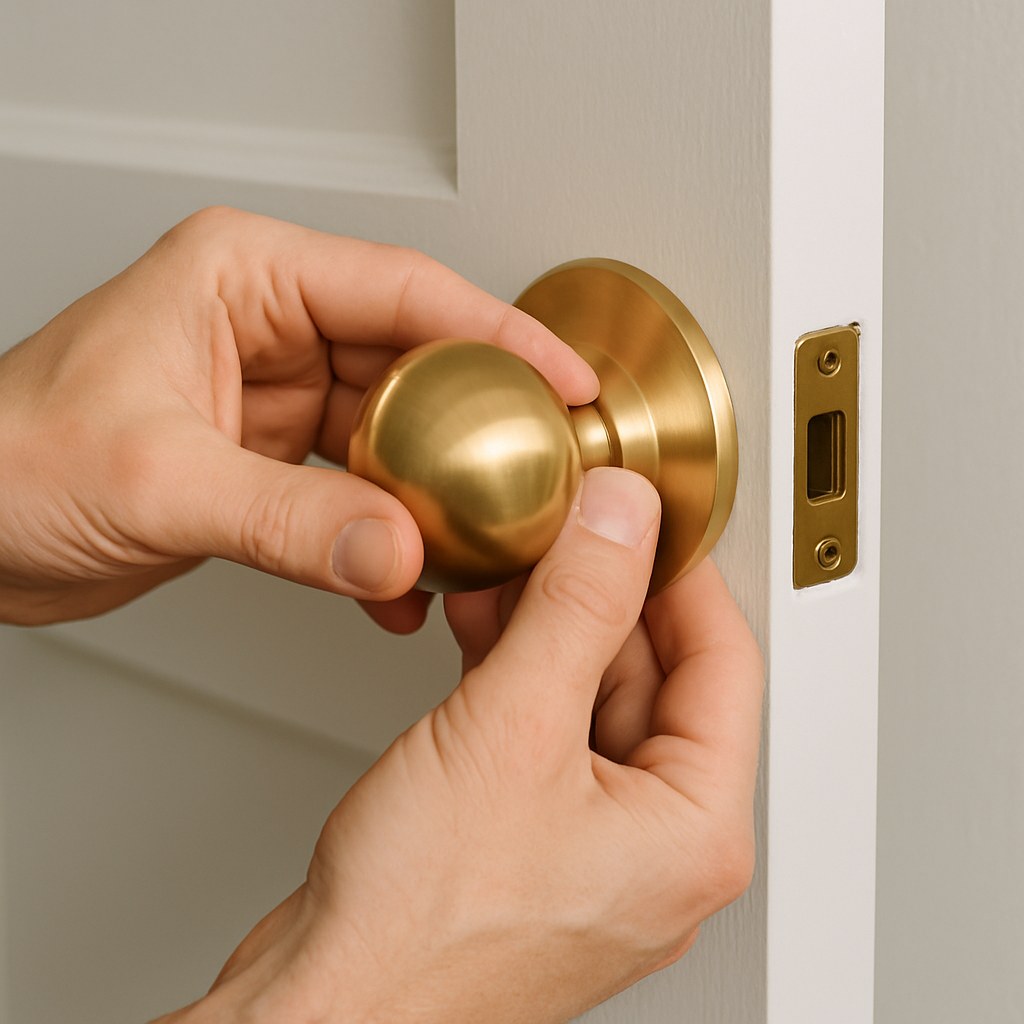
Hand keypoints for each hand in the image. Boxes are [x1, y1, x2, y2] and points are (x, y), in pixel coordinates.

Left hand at [0, 206, 596, 628]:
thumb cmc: (10, 457)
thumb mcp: (157, 479)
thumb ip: (288, 520)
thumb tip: (398, 552)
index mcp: (248, 277)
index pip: (407, 291)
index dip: (501, 335)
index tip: (566, 384)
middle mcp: (273, 325)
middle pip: (418, 365)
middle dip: (481, 427)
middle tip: (541, 476)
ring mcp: (280, 395)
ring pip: (399, 435)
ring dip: (437, 495)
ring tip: (484, 541)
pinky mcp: (277, 459)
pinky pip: (361, 491)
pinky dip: (387, 539)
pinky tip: (402, 587)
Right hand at [161, 468, 762, 1023]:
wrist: (328, 1011)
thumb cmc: (417, 930)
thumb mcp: (513, 727)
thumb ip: (577, 607)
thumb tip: (621, 517)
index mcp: (696, 830)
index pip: (723, 661)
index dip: (679, 572)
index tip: (638, 513)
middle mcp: (658, 845)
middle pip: (658, 678)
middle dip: (600, 596)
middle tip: (559, 530)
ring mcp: (593, 847)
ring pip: (595, 701)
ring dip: (551, 629)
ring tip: (506, 570)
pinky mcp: (532, 843)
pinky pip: (548, 734)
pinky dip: (518, 673)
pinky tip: (479, 628)